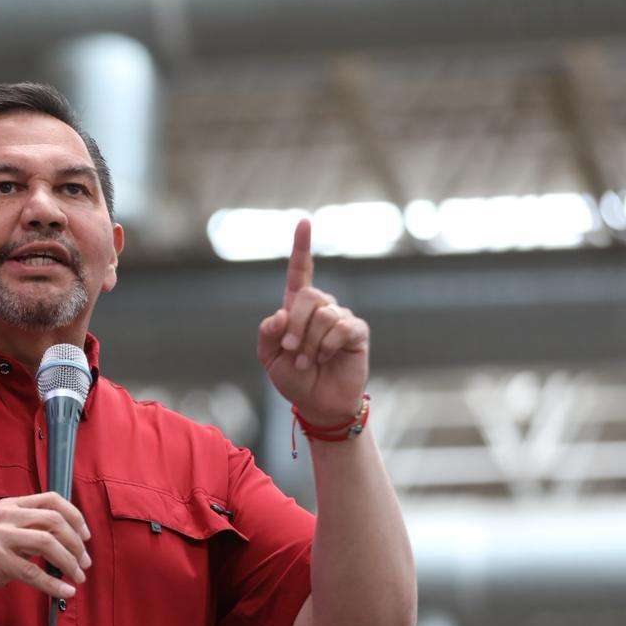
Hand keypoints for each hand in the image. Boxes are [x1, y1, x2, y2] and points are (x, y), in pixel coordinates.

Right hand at [0, 492, 91, 613]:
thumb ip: (25, 536)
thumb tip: (62, 545)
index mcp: (7, 506)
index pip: (51, 499)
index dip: (75, 516)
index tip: (86, 536)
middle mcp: (3, 515)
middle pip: (54, 519)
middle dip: (77, 543)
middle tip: (85, 563)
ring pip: (48, 542)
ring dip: (69, 562)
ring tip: (78, 578)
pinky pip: (33, 572)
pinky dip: (53, 584)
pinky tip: (64, 593)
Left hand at [257, 218, 369, 424]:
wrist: (317, 403)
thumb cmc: (294, 379)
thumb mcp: (269, 358)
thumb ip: (268, 333)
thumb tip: (280, 314)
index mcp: (296, 309)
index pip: (300, 272)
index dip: (302, 247)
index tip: (304, 222)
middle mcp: (320, 308)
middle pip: (308, 296)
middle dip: (295, 325)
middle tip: (290, 350)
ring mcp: (341, 318)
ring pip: (323, 315)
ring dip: (309, 343)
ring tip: (308, 361)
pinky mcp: (357, 332)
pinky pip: (342, 327)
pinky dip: (327, 345)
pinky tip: (325, 358)